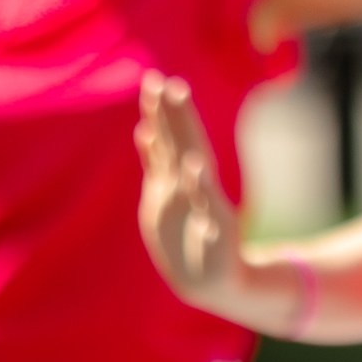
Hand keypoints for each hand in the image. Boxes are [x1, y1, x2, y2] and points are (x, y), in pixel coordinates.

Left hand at [135, 72, 243, 306]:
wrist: (214, 281)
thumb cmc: (188, 236)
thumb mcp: (164, 197)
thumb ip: (157, 161)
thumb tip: (144, 127)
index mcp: (176, 179)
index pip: (169, 137)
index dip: (161, 111)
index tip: (153, 80)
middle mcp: (191, 186)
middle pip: (182, 143)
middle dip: (174, 114)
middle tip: (167, 82)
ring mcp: (204, 206)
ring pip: (192, 164)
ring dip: (186, 137)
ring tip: (181, 112)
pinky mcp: (216, 229)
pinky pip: (206, 207)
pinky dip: (199, 187)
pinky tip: (194, 169)